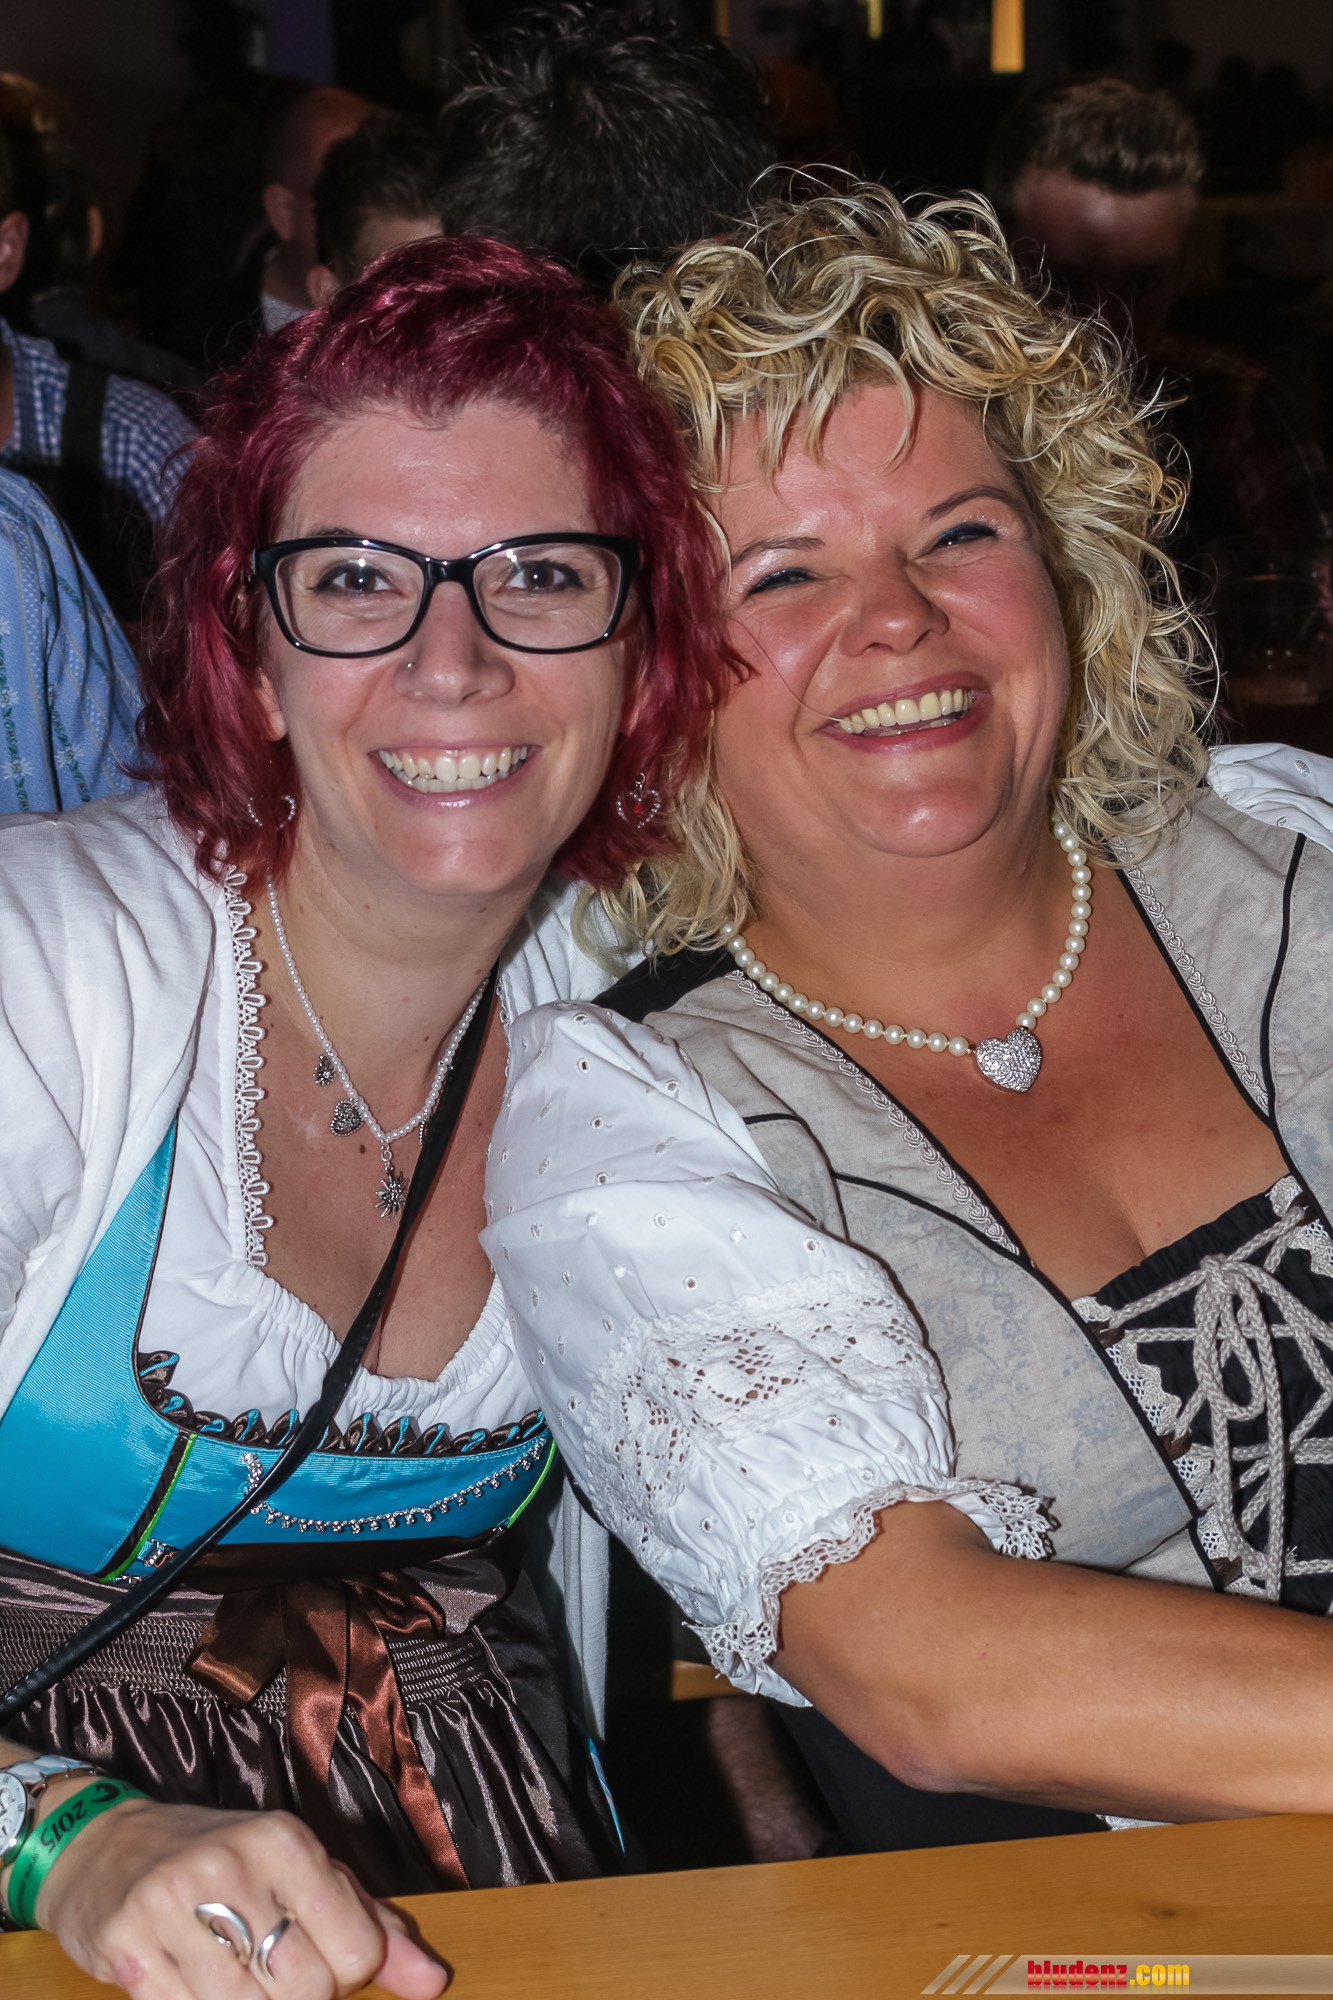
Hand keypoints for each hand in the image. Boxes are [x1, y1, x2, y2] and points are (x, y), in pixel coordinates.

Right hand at [35, 1795, 447, 1998]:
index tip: (315, 1954)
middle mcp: (232, 1864)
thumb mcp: (301, 1872)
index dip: (344, 1974)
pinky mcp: (125, 1944)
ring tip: (228, 1973)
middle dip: (295, 1997)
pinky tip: (186, 1979)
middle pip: (306, 1991)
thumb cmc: (222, 1862)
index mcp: (286, 1840)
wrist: (107, 1847)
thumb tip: (434, 1983)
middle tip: (266, 1968)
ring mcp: (174, 1904)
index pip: (356, 1953)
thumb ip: (371, 1924)